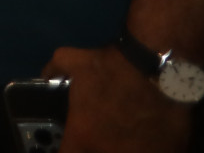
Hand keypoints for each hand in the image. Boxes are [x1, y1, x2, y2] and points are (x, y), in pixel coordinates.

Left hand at [43, 45, 190, 152]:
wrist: (157, 68)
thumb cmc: (112, 67)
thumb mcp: (73, 60)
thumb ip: (55, 69)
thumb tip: (46, 74)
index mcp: (83, 137)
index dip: (69, 148)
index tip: (74, 142)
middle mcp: (107, 152)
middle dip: (98, 146)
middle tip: (102, 135)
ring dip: (124, 147)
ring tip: (127, 135)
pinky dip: (151, 147)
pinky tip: (150, 137)